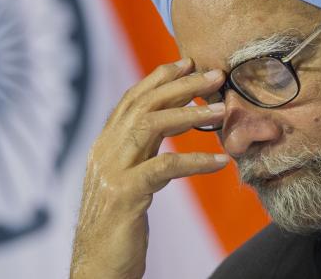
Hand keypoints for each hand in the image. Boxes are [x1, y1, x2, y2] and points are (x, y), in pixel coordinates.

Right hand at [70, 58, 227, 277]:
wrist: (97, 269)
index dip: (159, 77)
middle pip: (144, 104)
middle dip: (181, 85)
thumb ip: (140, 150)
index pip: (131, 99)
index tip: (186, 62)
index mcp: (105, 145)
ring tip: (223, 110)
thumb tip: (166, 124)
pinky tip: (220, 161)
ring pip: (150, 125)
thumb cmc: (117, 225)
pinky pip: (165, 167)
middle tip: (215, 74)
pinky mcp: (124, 195)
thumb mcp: (127, 179)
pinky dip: (195, 161)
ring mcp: (111, 172)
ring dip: (191, 115)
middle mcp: (104, 151)